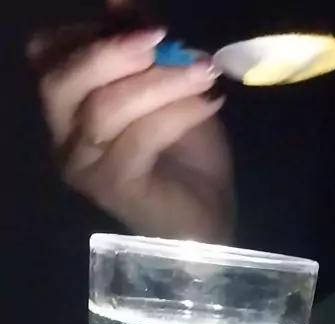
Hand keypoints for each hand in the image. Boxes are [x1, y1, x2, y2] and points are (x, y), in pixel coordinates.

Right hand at [28, 0, 232, 240]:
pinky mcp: (115, 188)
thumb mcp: (168, 87)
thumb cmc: (185, 152)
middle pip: (61, 82)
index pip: (50, 56)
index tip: (149, 25)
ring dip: (160, 81)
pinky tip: (210, 102)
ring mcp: (85, 167)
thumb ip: (144, 48)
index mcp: (68, 108)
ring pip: (105, 109)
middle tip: (163, 38)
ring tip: (205, 71)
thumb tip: (121, 3)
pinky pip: (140, 138)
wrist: (208, 216)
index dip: (91, 33)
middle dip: (111, 52)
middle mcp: (64, 139)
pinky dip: (178, 112)